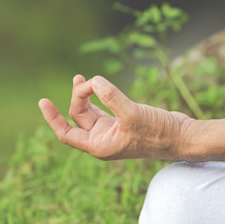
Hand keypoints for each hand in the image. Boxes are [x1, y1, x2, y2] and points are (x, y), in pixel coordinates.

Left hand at [38, 75, 190, 159]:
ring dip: (85, 95)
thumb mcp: (132, 114)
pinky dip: (100, 95)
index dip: (52, 118)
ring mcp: (114, 130)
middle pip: (78, 117)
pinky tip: (99, 85)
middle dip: (78, 97)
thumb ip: (111, 97)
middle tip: (85, 79)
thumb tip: (94, 81)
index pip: (66, 133)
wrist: (181, 136)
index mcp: (99, 146)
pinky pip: (104, 107)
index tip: (43, 101)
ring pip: (90, 111)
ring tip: (82, 78)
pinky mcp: (124, 121)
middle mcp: (103, 140)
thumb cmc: (157, 132)